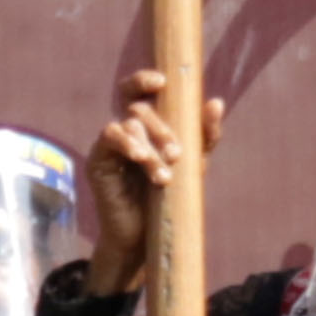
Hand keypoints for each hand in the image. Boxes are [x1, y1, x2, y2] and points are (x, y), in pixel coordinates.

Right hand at [82, 66, 225, 294]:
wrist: (149, 236)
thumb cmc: (171, 196)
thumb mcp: (194, 164)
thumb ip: (205, 135)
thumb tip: (217, 102)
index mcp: (146, 124)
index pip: (138, 91)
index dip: (144, 79)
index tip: (162, 81)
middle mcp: (126, 129)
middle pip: (138, 109)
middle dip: (161, 130)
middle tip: (176, 154)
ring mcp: (110, 144)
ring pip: (128, 126)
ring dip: (149, 147)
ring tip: (163, 175)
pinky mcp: (98, 160)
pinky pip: (109, 138)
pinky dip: (127, 144)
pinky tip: (139, 158)